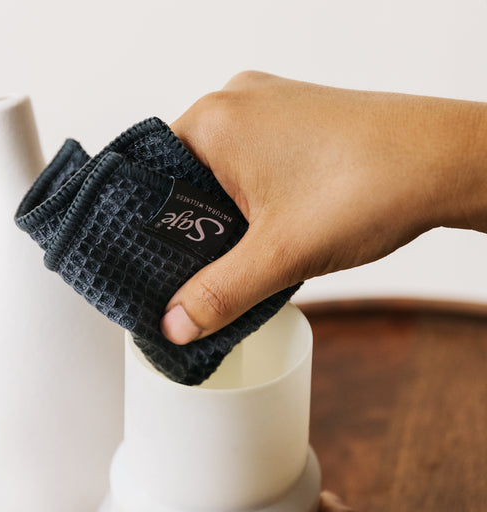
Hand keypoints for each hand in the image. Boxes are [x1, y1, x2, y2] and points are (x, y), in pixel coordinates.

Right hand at [161, 71, 486, 343]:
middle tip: (206, 268)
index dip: (153, 229)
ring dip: (227, 215)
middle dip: (194, 227)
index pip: (152, 180)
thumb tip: (175, 324)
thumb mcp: (279, 255)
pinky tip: (271, 227)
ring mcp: (269, 106)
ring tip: (246, 249)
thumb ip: (219, 294)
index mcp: (214, 121)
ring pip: (221, 172)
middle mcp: (236, 102)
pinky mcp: (296, 118)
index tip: (158, 265)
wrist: (446, 162)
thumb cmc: (369, 185)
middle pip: (186, 178)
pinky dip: (252, 197)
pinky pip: (252, 161)